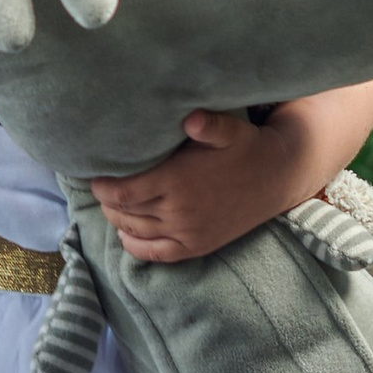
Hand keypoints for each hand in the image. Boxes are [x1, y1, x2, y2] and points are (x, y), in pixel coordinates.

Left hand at [92, 110, 311, 265]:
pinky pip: (155, 254)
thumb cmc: (246, 146)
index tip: (94, 174)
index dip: (101, 186)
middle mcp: (179, 211)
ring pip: (135, 231)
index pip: (123, 192)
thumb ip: (207, 124)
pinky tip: (126, 232)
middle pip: (124, 212)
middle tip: (101, 185)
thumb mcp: (229, 129)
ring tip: (111, 202)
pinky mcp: (197, 246)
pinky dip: (134, 245)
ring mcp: (187, 233)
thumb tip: (189, 118)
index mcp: (178, 181)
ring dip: (117, 219)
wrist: (278, 176)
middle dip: (106, 200)